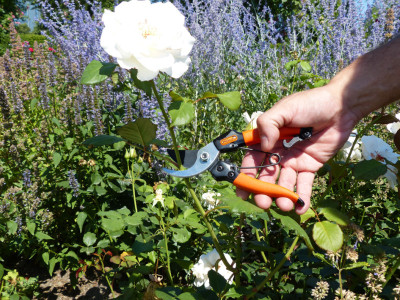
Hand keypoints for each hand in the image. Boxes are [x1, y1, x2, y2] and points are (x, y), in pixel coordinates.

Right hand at [237, 85, 358, 213]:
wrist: (341, 107)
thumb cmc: (311, 103)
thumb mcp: (285, 109)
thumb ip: (269, 124)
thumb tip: (265, 147)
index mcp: (268, 138)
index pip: (252, 158)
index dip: (246, 174)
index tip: (241, 188)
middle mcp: (278, 152)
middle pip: (266, 175)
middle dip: (263, 190)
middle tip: (262, 202)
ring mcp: (294, 161)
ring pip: (284, 182)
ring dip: (282, 196)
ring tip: (283, 204)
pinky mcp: (310, 166)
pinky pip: (304, 184)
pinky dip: (302, 197)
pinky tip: (299, 209)